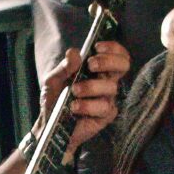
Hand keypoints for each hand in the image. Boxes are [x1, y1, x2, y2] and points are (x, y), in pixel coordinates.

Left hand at [45, 38, 132, 155]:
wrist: (50, 125)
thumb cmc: (54, 100)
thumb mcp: (52, 80)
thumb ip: (64, 67)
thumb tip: (75, 52)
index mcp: (96, 70)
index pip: (116, 54)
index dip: (113, 48)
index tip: (97, 48)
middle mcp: (106, 82)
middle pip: (123, 65)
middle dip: (108, 61)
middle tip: (91, 65)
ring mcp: (107, 99)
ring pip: (111, 87)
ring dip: (91, 87)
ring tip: (74, 91)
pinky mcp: (106, 116)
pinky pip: (104, 107)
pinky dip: (88, 105)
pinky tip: (75, 107)